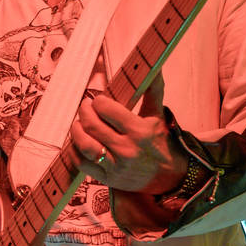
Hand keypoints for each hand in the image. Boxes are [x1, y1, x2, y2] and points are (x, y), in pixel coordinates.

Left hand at [68, 75, 186, 193]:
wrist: (170, 178)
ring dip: (76, 131)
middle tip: (85, 107)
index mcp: (139, 131)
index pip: (107, 110)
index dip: (98, 102)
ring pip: (84, 145)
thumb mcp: (158, 116)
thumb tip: (154, 67)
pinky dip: (75, 152)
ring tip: (79, 123)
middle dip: (84, 112)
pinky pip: (82, 164)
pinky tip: (79, 142)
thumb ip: (153, 90)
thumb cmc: (160, 143)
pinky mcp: (107, 179)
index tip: (98, 101)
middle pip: (92, 125)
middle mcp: (127, 150)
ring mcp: (116, 166)